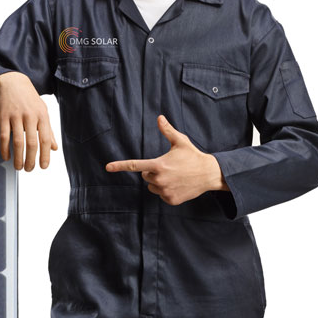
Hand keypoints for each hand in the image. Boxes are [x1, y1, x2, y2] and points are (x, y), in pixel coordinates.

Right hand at [0, 71, 57, 170]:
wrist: (13, 83)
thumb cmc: (30, 100)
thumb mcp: (43, 112)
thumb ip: (49, 131)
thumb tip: (54, 148)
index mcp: (42, 116)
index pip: (45, 139)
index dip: (45, 155)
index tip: (43, 166)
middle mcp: (30, 116)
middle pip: (31, 143)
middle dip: (31, 159)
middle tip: (29, 169)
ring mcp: (16, 116)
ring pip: (18, 141)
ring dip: (18, 157)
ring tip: (18, 167)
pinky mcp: (3, 116)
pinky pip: (4, 136)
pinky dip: (4, 149)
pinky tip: (6, 157)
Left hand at [104, 114, 227, 203]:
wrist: (209, 174)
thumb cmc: (193, 156)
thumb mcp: (180, 141)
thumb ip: (168, 131)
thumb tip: (159, 117)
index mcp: (159, 165)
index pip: (136, 166)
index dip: (120, 166)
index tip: (108, 167)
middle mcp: (159, 180)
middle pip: (145, 176)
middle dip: (153, 172)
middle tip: (169, 167)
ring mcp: (165, 191)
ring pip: (152, 187)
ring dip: (159, 182)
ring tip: (175, 176)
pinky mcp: (170, 200)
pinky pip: (161, 195)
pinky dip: (167, 191)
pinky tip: (179, 185)